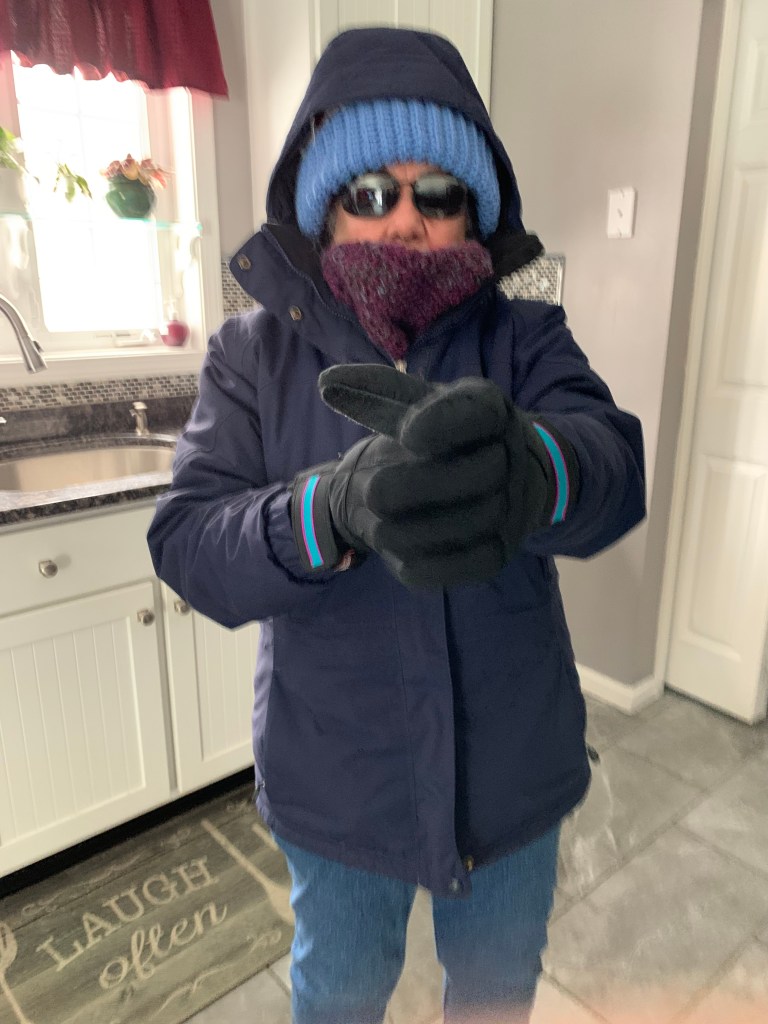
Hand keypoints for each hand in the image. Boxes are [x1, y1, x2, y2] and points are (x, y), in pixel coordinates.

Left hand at [291, 365, 577, 586]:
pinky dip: (436, 564)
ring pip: (476, 522)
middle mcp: (512, 455)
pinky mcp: (504, 548)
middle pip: (481, 474)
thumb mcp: (421, 406)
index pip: (477, 413)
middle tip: (372, 492)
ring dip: (422, 529)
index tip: (406, 435)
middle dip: (423, 486)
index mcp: (490, 410)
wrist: (514, 475)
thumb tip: (325, 383)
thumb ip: (377, 394)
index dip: (443, 424)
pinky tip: (397, 558)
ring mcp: (513, 505)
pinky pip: (475, 562)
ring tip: (377, 530)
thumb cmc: (451, 433)